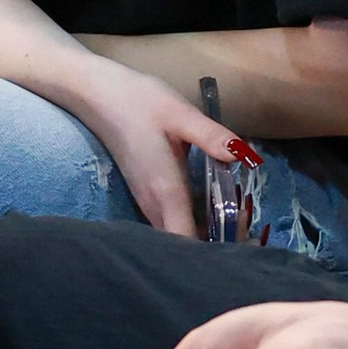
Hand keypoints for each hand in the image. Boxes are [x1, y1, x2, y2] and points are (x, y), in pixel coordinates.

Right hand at [77, 61, 253, 240]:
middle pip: (185, 245)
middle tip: (249, 226)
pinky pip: (173, 222)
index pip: (187, 242)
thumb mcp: (179, 113)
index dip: (215, 252)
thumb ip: (211, 137)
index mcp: (165, 191)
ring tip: (239, 217)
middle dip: (218, 244)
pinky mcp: (147, 195)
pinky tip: (215, 205)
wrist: (98, 96)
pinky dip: (195, 222)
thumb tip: (245, 156)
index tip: (244, 243)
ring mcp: (148, 202)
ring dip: (208, 234)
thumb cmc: (138, 102)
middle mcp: (154, 205)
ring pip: (178, 235)